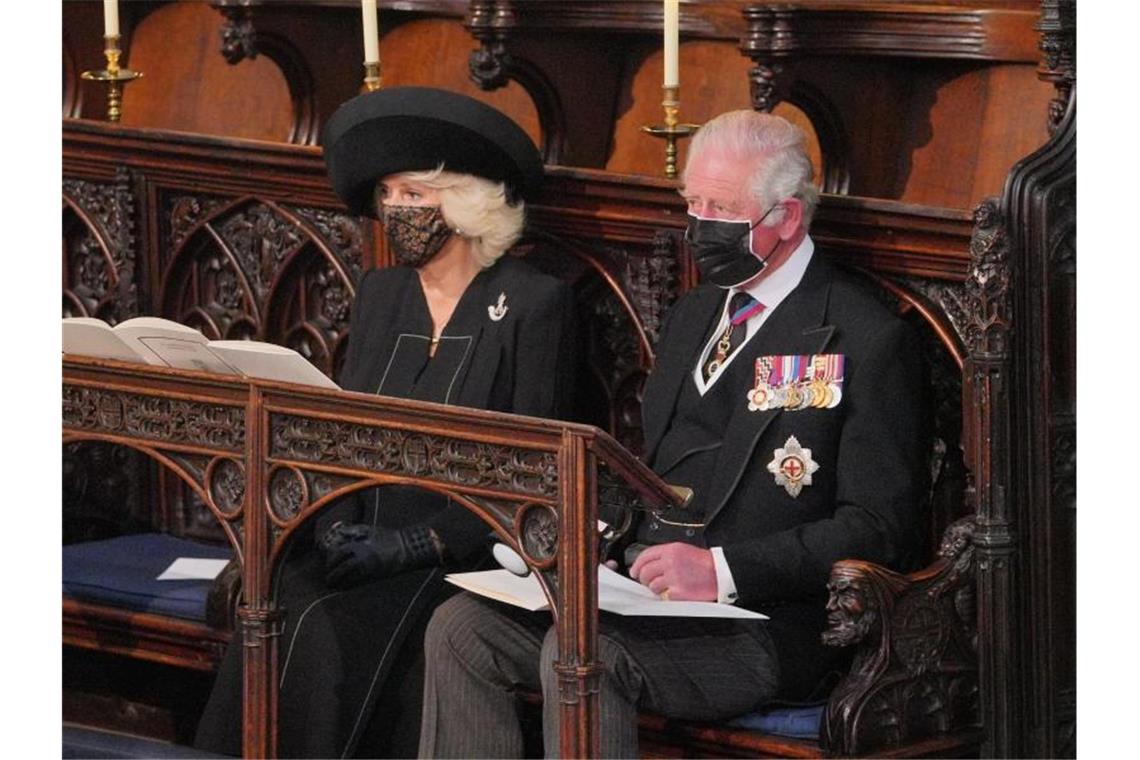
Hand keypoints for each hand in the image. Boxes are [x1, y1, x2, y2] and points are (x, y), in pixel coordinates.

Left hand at [321, 523, 438, 587]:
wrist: (404, 548)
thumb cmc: (387, 538)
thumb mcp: (368, 529)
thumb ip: (352, 530)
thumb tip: (338, 532)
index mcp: (357, 545)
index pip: (337, 554)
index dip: (330, 559)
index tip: (328, 562)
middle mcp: (359, 557)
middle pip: (338, 569)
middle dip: (331, 574)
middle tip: (328, 577)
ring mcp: (366, 568)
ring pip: (346, 578)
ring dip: (337, 582)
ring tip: (333, 584)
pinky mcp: (372, 576)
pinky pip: (356, 583)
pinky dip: (348, 586)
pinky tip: (344, 586)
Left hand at [628, 542, 717, 601]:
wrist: (721, 573)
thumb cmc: (705, 563)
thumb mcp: (684, 550)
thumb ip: (666, 555)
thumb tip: (649, 564)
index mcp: (671, 550)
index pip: (646, 555)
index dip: (637, 564)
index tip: (634, 571)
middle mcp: (671, 562)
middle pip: (645, 571)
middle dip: (643, 579)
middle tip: (647, 582)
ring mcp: (674, 577)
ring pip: (652, 585)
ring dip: (655, 588)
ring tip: (665, 587)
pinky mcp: (679, 591)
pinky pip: (664, 596)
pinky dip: (667, 596)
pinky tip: (674, 592)